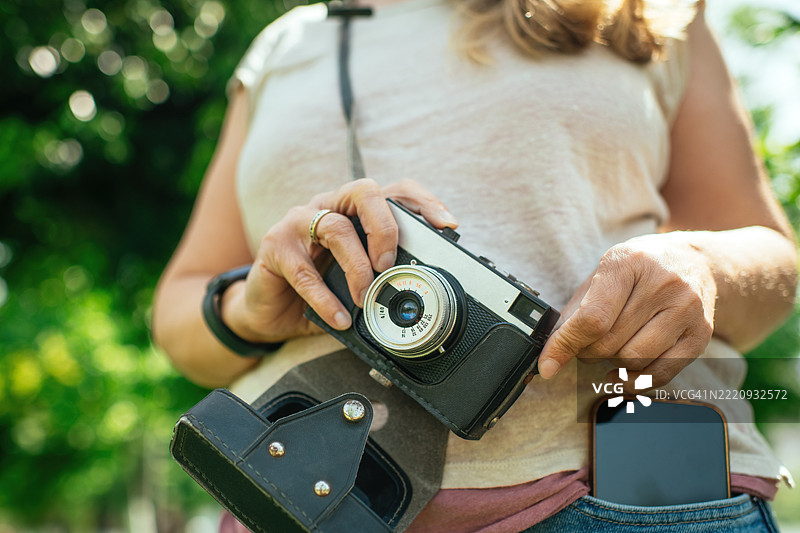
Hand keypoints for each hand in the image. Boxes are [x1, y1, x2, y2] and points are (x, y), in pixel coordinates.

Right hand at [221, 178, 457, 343]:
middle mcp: (326, 206)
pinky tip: (339, 318)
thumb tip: (419, 291)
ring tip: (365, 297)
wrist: (269, 310)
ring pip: (335, 228)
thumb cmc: (318, 288)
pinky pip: (304, 272)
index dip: (422, 202)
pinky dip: (325, 299)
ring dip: (357, 267)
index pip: (392, 191)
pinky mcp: (275, 247)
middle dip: (385, 226)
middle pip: (364, 192)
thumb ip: (380, 276)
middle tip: (389, 264)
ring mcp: (298, 223)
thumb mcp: (355, 279)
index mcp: (352, 210)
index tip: (447, 225)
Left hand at [537, 233, 716, 387]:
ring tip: (609, 349)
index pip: (593, 317)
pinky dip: (634, 381)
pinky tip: (622, 372)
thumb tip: (551, 353)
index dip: (566, 344)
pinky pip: (661, 373)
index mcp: (628, 262)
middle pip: (611, 342)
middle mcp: (662, 284)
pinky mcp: (701, 333)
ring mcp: (686, 309)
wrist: (696, 261)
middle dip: (587, 353)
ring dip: (612, 364)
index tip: (547, 363)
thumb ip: (575, 311)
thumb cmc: (639, 270)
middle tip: (584, 347)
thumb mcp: (603, 274)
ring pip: (634, 360)